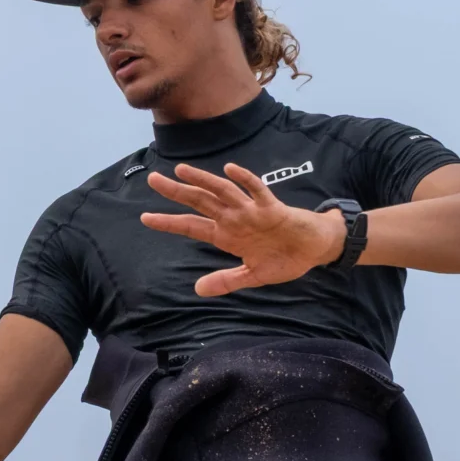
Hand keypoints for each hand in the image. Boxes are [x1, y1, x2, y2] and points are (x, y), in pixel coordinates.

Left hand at [141, 162, 345, 298]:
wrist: (314, 249)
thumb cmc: (284, 258)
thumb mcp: (252, 276)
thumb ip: (226, 281)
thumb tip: (197, 290)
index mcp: (227, 235)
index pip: (191, 227)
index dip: (169, 222)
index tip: (145, 218)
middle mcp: (234, 219)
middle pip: (200, 202)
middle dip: (176, 192)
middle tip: (153, 179)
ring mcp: (252, 211)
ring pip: (222, 192)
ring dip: (203, 181)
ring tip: (181, 170)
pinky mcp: (272, 209)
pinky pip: (257, 191)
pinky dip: (244, 180)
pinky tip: (230, 170)